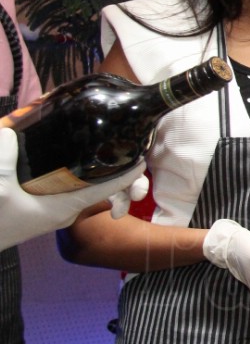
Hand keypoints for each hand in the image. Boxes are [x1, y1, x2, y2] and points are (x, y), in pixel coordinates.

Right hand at [1, 127, 149, 249]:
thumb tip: (9, 134)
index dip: (127, 175)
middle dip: (115, 169)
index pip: (106, 190)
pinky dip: (77, 174)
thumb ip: (5, 160)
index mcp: (63, 207)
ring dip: (97, 172)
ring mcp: (55, 208)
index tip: (142, 158)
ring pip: (85, 187)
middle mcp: (65, 209)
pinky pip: (70, 188)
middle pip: (101, 187)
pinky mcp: (44, 205)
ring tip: (102, 148)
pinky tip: (69, 158)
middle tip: (125, 148)